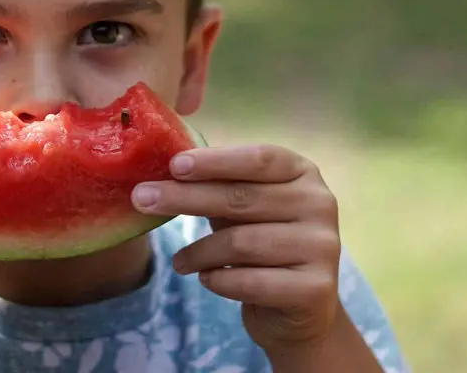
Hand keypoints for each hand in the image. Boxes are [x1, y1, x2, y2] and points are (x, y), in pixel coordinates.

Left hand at [131, 145, 342, 354]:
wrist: (299, 308)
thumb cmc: (262, 244)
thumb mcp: (242, 209)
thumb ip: (215, 187)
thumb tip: (160, 170)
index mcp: (303, 174)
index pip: (258, 159)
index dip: (215, 161)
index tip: (174, 165)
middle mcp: (320, 204)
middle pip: (242, 198)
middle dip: (185, 198)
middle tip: (142, 199)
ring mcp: (323, 247)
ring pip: (241, 243)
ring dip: (198, 252)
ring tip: (179, 261)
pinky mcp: (315, 288)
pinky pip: (249, 281)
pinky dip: (217, 280)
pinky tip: (206, 278)